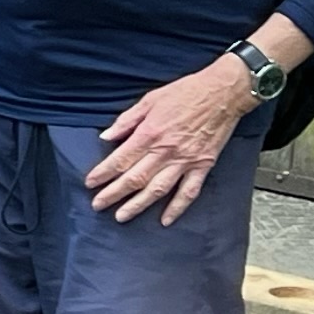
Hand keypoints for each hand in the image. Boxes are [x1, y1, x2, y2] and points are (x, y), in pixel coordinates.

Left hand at [84, 56, 258, 221]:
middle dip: (113, 194)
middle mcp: (165, 150)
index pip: (120, 159)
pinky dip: (177, 207)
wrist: (223, 93)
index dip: (103, 173)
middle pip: (135, 178)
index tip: (90, 183)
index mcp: (149, 133)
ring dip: (138, 205)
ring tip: (122, 216)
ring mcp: (185, 160)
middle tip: (98, 205)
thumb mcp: (149, 100)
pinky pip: (189, 191)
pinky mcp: (203, 165)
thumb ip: (126, 121)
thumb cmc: (186, 92)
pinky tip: (166, 220)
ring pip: (157, 189)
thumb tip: (106, 136)